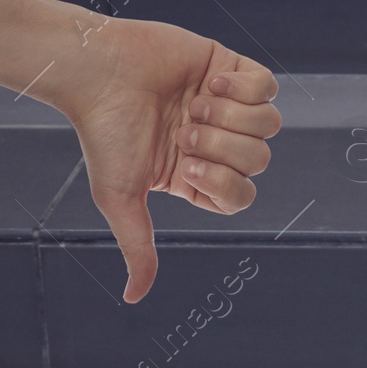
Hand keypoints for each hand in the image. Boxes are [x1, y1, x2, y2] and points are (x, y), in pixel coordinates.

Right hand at [37, 15, 280, 301]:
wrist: (96, 70)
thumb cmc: (104, 134)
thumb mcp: (120, 198)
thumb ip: (138, 247)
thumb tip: (134, 298)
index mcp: (197, 176)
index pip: (242, 196)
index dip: (223, 182)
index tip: (186, 165)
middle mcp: (217, 143)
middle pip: (259, 160)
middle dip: (222, 146)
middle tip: (184, 131)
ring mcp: (227, 106)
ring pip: (269, 125)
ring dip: (231, 116)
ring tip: (193, 105)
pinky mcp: (230, 69)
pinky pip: (269, 86)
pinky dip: (244, 88)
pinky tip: (210, 82)